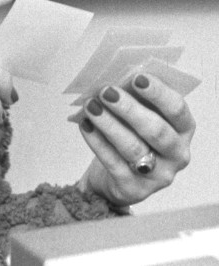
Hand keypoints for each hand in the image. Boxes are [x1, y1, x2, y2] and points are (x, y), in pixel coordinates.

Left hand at [76, 73, 194, 206]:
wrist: (116, 176)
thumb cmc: (131, 135)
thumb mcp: (139, 116)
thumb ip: (135, 99)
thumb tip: (115, 77)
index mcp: (182, 130)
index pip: (177, 110)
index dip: (158, 93)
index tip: (137, 77)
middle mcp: (176, 155)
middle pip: (156, 131)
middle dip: (129, 109)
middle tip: (106, 91)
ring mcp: (158, 175)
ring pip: (133, 147)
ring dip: (109, 124)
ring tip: (91, 106)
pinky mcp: (134, 189)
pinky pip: (114, 163)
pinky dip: (97, 141)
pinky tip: (85, 125)